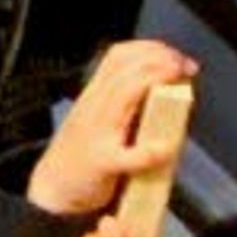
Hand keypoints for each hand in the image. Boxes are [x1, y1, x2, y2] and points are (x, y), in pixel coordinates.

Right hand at [26, 40, 198, 217]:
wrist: (52, 188)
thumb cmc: (79, 154)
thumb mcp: (96, 117)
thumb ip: (122, 102)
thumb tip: (162, 89)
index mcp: (94, 97)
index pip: (118, 56)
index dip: (149, 49)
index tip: (174, 56)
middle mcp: (94, 108)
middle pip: (126, 69)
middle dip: (161, 60)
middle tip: (184, 66)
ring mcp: (97, 134)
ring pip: (124, 96)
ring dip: (156, 82)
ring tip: (179, 84)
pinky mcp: (102, 164)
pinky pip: (126, 155)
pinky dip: (148, 151)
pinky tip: (165, 148)